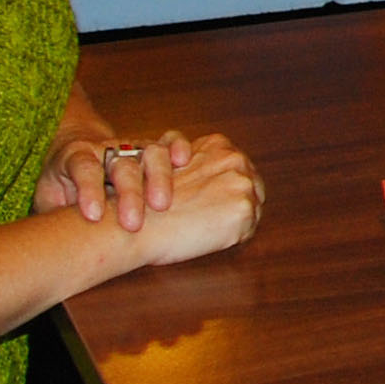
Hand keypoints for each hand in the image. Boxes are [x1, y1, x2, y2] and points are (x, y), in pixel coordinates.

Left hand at [38, 129, 194, 231]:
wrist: (75, 152)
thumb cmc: (61, 185)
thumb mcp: (47, 199)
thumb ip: (53, 215)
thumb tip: (52, 243)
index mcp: (75, 158)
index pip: (83, 168)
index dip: (89, 189)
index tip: (94, 215)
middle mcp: (107, 150)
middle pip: (121, 164)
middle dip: (129, 193)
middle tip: (132, 223)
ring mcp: (132, 147)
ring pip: (149, 152)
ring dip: (158, 177)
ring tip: (162, 204)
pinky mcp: (152, 148)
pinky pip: (168, 139)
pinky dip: (178, 147)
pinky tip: (184, 161)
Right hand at [123, 134, 264, 266]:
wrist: (132, 223)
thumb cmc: (147, 202)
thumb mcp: (176, 167)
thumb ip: (202, 167)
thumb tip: (222, 184)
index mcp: (218, 144)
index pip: (240, 169)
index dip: (225, 190)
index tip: (210, 204)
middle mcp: (235, 159)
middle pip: (252, 186)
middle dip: (234, 203)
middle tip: (207, 219)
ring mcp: (241, 183)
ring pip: (253, 208)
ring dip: (233, 221)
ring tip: (203, 228)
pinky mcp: (243, 210)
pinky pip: (247, 231)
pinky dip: (231, 238)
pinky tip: (206, 237)